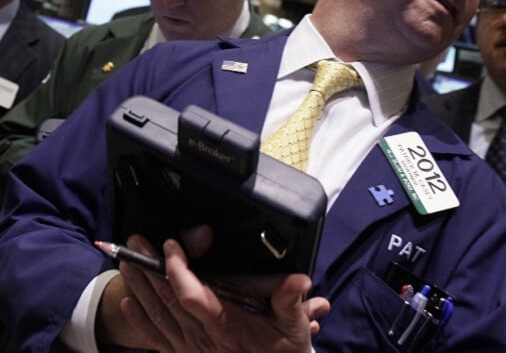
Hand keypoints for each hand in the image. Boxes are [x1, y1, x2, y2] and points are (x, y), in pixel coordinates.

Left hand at [101, 231, 329, 352]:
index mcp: (227, 326)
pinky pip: (155, 337)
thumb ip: (292, 301)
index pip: (192, 295)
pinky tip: (127, 303)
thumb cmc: (284, 350)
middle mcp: (203, 339)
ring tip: (126, 261)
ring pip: (157, 315)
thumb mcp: (294, 326)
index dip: (178, 269)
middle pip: (167, 300)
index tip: (172, 245)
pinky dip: (139, 320)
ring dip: (139, 288)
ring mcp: (191, 349)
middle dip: (150, 268)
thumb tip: (300, 280)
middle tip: (136, 241)